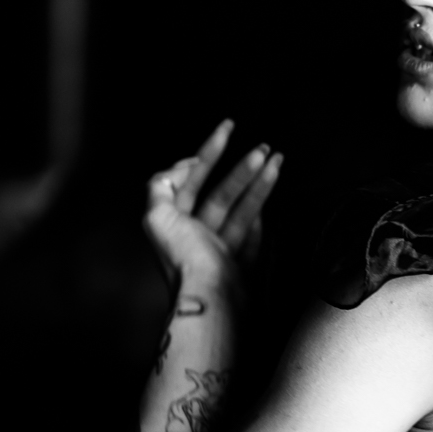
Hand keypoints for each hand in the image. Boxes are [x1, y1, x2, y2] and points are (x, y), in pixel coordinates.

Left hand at [144, 119, 282, 292]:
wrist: (210, 301)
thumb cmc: (185, 262)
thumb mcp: (157, 218)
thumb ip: (160, 187)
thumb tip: (179, 168)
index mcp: (175, 222)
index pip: (192, 178)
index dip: (208, 151)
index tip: (226, 130)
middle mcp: (196, 235)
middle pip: (223, 192)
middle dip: (243, 167)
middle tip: (263, 147)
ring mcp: (220, 250)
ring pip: (242, 209)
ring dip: (259, 183)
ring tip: (276, 161)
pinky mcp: (240, 264)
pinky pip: (252, 236)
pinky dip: (260, 217)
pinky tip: (269, 195)